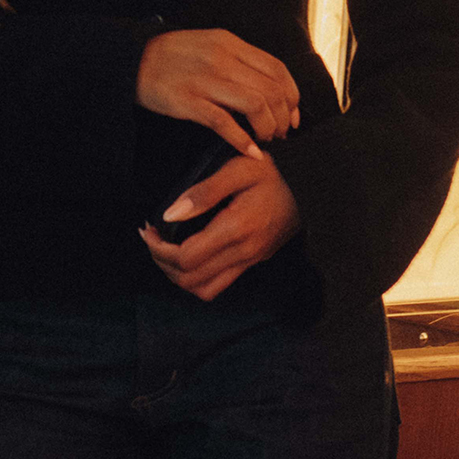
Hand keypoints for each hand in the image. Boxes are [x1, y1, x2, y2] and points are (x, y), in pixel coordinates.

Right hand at [136, 28, 300, 150]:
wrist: (130, 61)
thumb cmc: (171, 56)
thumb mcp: (208, 45)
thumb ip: (236, 60)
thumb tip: (267, 86)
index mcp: (229, 43)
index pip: (276, 68)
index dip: (292, 95)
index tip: (293, 113)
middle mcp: (221, 58)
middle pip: (271, 89)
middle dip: (283, 116)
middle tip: (280, 132)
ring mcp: (204, 80)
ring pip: (255, 105)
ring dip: (267, 128)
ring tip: (265, 139)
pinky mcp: (187, 101)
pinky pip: (224, 123)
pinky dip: (243, 140)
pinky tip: (249, 151)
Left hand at [139, 148, 300, 301]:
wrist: (310, 186)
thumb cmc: (271, 172)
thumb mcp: (238, 168)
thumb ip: (203, 192)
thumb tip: (170, 215)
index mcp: (237, 229)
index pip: (187, 258)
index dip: (159, 249)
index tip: (148, 228)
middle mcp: (244, 253)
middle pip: (189, 279)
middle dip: (162, 262)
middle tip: (151, 237)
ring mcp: (250, 262)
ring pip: (203, 290)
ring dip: (177, 275)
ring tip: (164, 249)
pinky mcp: (252, 263)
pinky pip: (217, 285)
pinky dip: (195, 278)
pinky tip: (186, 254)